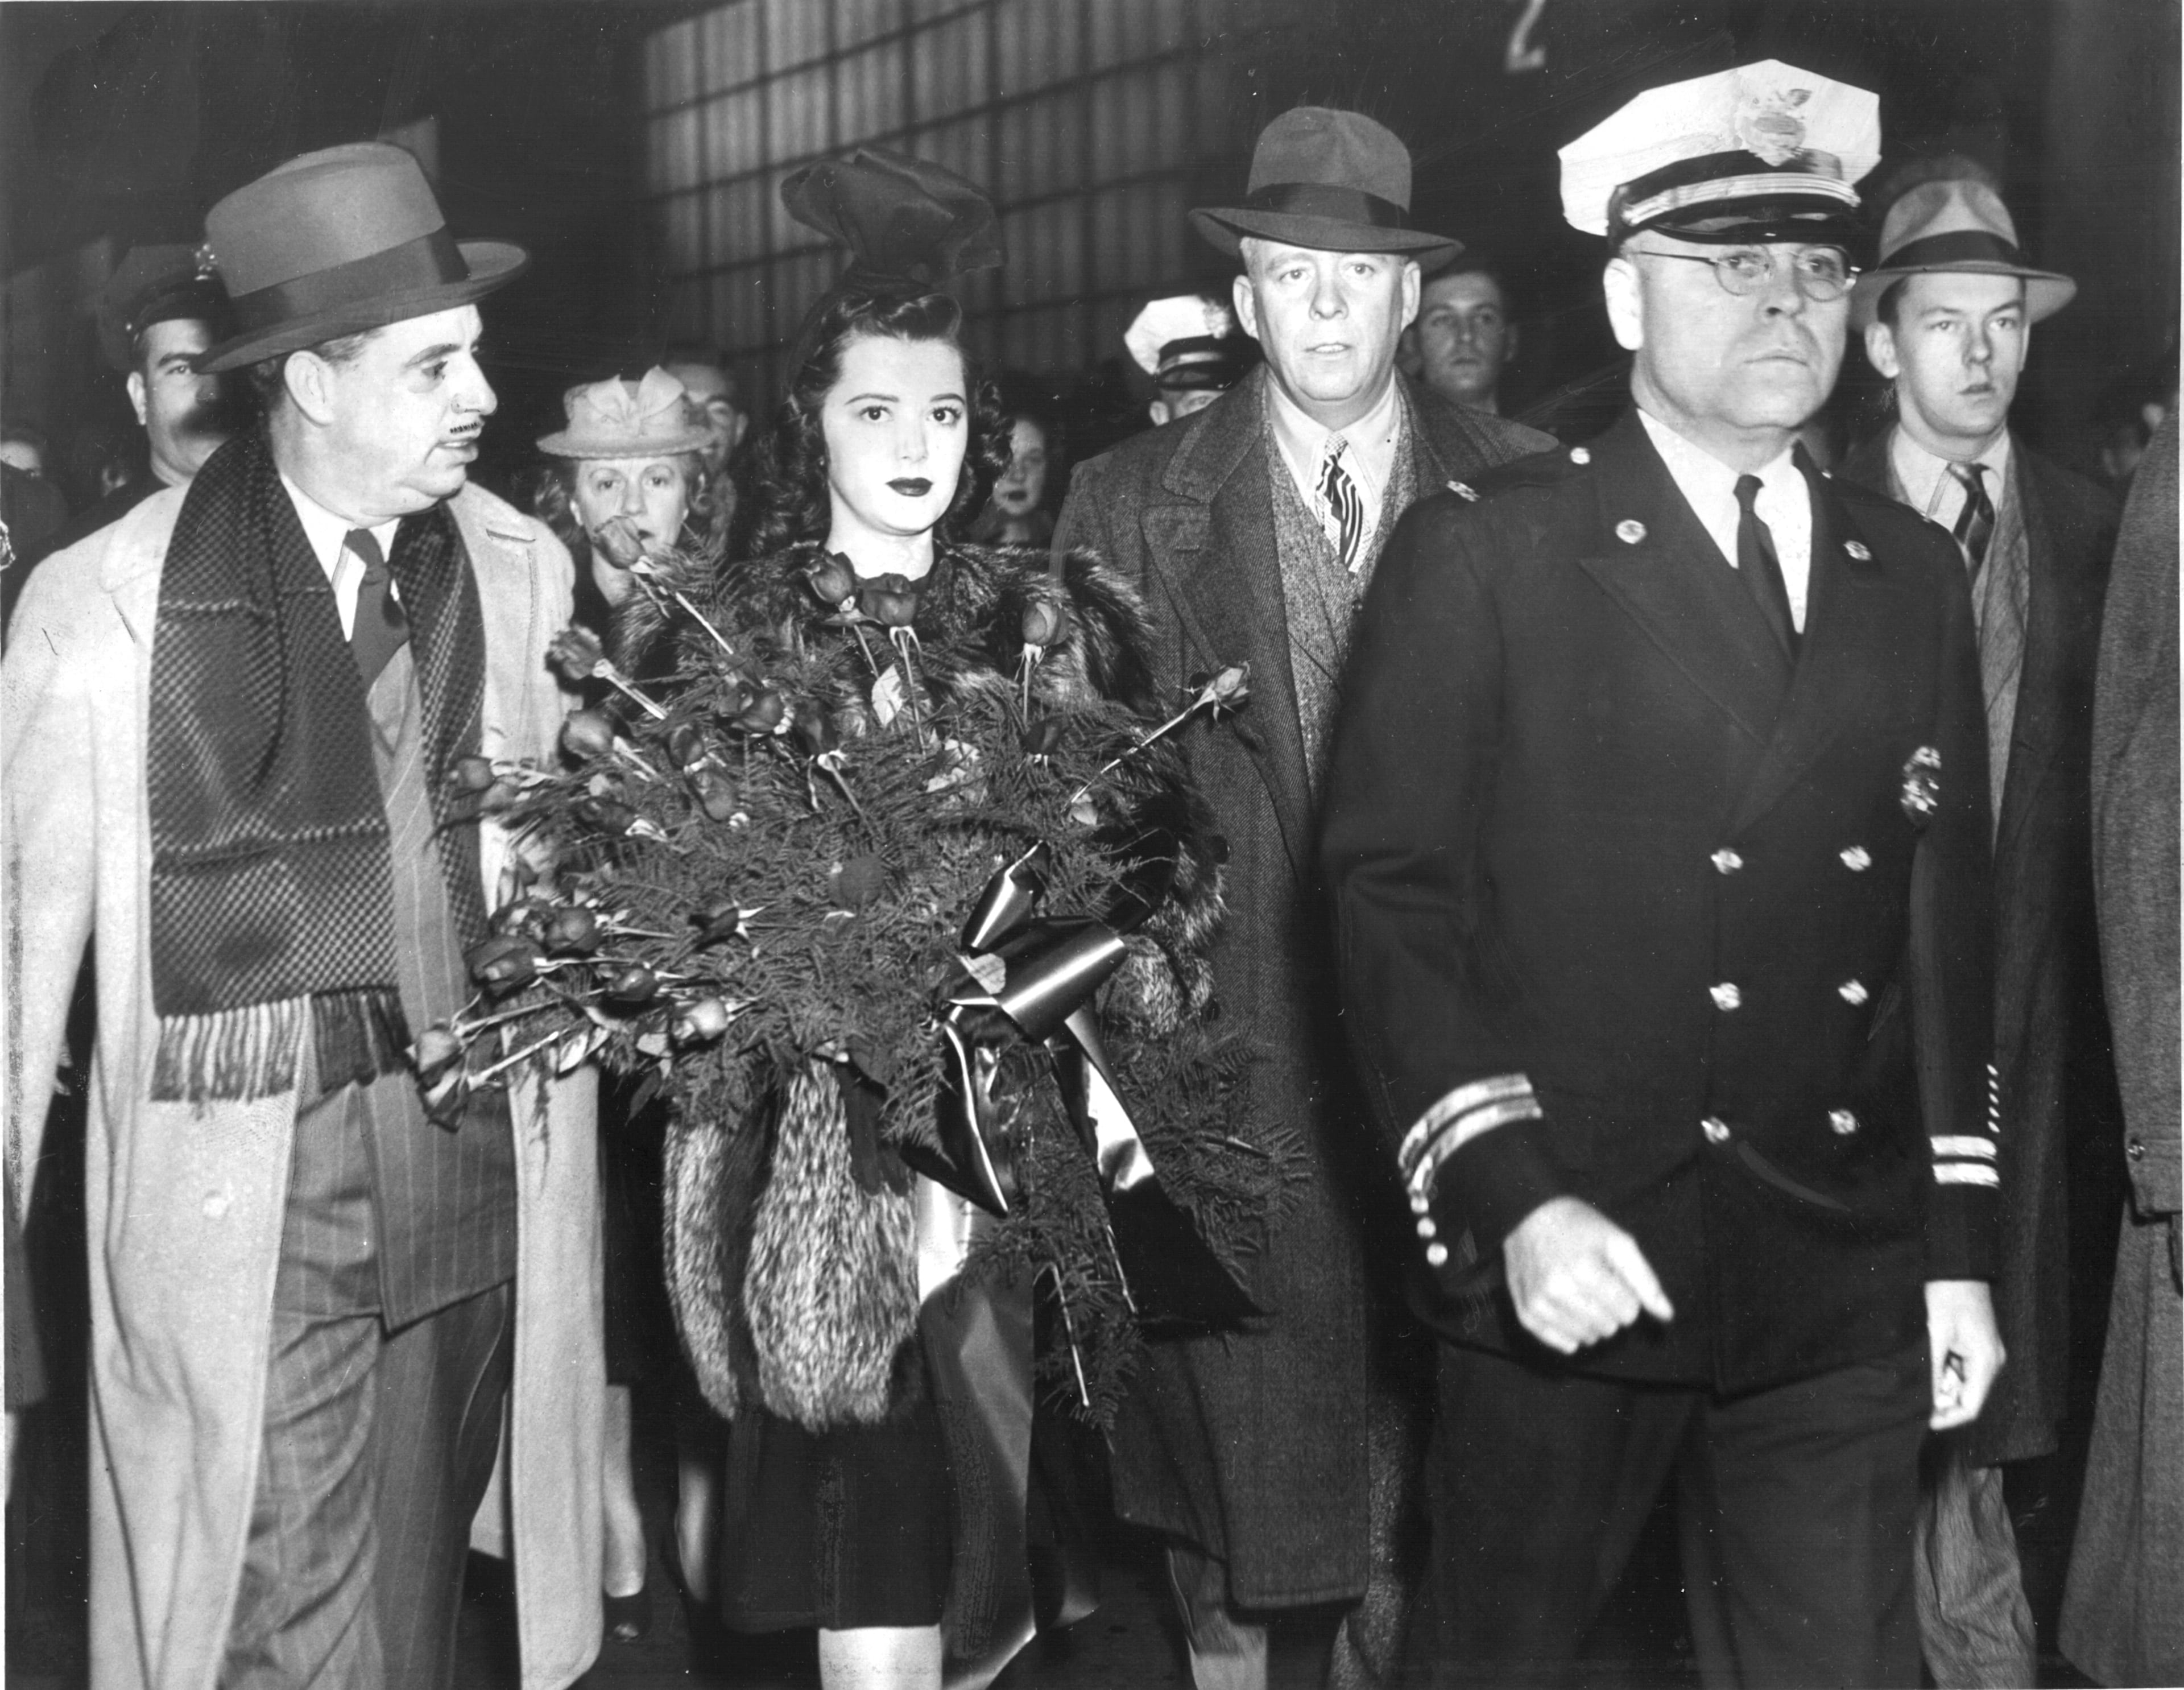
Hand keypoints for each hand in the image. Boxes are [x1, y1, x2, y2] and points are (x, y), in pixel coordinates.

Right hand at [1503, 1196, 1673, 1353]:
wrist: (1528, 1215)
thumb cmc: (1579, 1226)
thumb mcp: (1618, 1241)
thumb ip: (1645, 1280)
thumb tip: (1667, 1316)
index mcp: (1584, 1270)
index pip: (1628, 1313)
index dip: (1627, 1296)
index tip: (1614, 1277)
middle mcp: (1558, 1290)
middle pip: (1608, 1327)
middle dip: (1610, 1309)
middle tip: (1596, 1283)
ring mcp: (1539, 1303)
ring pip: (1586, 1338)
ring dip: (1592, 1321)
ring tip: (1581, 1293)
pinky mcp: (1526, 1312)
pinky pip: (1561, 1343)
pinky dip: (1571, 1334)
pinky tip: (1571, 1314)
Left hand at [1926, 1279, 2004, 1429]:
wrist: (1958, 1268)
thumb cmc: (1948, 1297)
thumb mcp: (1936, 1334)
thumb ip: (1933, 1369)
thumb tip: (1926, 1399)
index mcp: (1986, 1362)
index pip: (1971, 1406)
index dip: (1949, 1419)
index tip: (1925, 1423)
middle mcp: (1990, 1363)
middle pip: (1967, 1398)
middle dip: (1942, 1403)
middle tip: (1915, 1402)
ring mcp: (1985, 1355)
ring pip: (1962, 1384)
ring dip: (1941, 1387)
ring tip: (1918, 1380)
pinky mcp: (1976, 1347)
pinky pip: (1961, 1370)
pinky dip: (1943, 1373)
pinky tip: (1927, 1367)